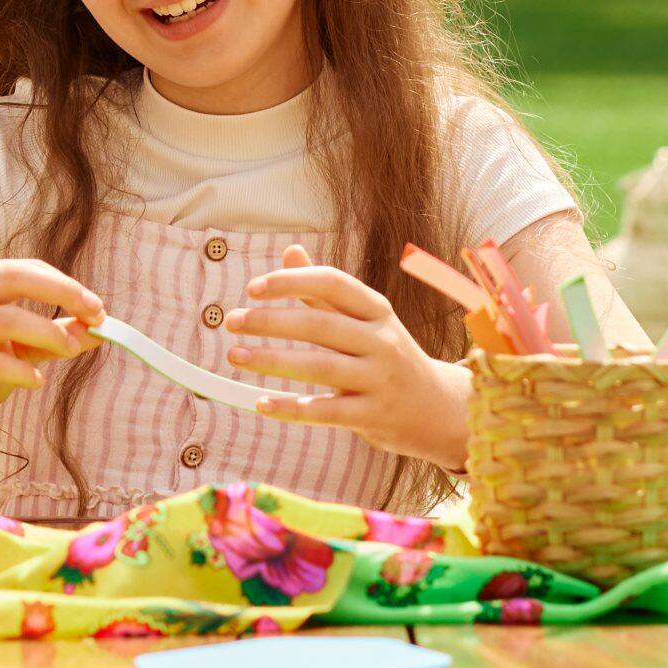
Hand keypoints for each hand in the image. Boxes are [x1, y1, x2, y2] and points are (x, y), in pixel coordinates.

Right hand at [0, 257, 102, 450]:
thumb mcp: (19, 351)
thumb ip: (54, 335)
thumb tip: (100, 327)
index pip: (22, 268)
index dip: (64, 283)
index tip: (97, 307)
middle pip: (12, 278)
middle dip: (61, 293)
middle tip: (96, 313)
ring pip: (4, 319)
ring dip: (48, 333)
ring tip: (70, 351)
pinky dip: (21, 371)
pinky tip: (37, 382)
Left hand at [231, 243, 471, 469]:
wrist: (437, 409)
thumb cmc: (388, 357)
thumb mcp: (366, 320)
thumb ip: (324, 291)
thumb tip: (290, 252)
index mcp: (377, 310)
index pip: (332, 284)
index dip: (291, 283)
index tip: (252, 288)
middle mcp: (382, 340)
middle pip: (320, 325)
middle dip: (271, 321)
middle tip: (231, 321)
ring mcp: (379, 379)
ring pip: (320, 367)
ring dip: (272, 361)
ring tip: (236, 356)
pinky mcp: (373, 416)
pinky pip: (326, 411)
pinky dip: (291, 407)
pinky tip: (261, 403)